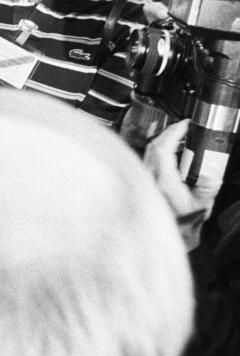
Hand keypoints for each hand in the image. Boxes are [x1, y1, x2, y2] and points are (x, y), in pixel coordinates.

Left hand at [144, 119, 220, 249]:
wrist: (176, 230)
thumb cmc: (187, 219)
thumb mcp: (203, 202)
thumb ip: (208, 186)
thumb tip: (211, 172)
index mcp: (164, 182)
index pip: (162, 149)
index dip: (173, 133)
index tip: (185, 125)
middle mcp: (150, 178)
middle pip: (154, 146)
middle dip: (170, 132)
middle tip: (185, 127)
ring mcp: (145, 177)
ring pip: (150, 150)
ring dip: (165, 140)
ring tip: (181, 136)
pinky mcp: (145, 178)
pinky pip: (150, 157)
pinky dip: (161, 149)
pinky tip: (173, 150)